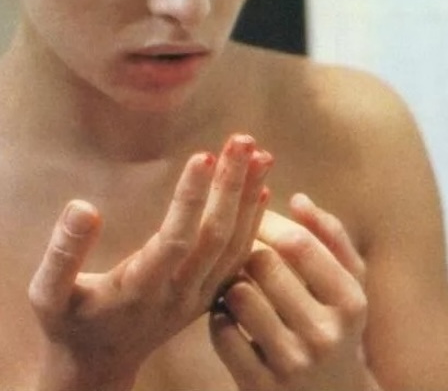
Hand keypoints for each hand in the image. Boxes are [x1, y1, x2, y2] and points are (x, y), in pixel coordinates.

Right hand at [28, 135, 272, 390]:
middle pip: (214, 237)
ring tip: (261, 154)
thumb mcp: (47, 295)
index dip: (190, 199)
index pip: (175, 240)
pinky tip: (261, 192)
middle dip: (230, 186)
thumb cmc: (67, 324)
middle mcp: (177, 296)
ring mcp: (196, 298)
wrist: (94, 367)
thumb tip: (83, 207)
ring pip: (233, 246)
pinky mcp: (206, 297)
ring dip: (248, 198)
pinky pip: (237, 260)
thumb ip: (62, 253)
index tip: (204, 155)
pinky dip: (253, 224)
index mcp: (139, 290)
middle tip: (243, 140)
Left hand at [210, 195, 380, 390]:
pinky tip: (229, 317)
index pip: (298, 241)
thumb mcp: (347, 284)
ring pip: (238, 295)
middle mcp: (325, 334)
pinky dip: (218, 318)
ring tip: (235, 282)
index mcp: (350, 301)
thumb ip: (330, 236)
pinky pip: (221, 331)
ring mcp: (292, 364)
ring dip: (229, 283)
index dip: (267, 222)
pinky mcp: (260, 387)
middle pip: (263, 263)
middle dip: (245, 251)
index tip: (252, 219)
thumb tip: (299, 198)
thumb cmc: (333, 324)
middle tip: (238, 251)